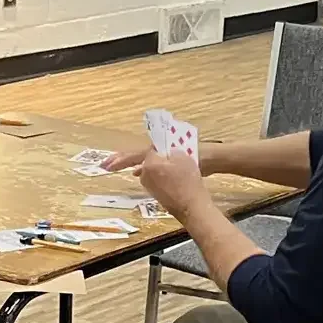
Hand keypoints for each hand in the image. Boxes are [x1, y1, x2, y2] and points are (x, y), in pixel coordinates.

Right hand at [105, 140, 222, 176]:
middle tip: (106, 165)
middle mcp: (162, 150)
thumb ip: (154, 164)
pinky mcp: (175, 161)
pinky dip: (145, 168)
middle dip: (122, 160)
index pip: (135, 154)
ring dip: (132, 164)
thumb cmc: (197, 157)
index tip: (108, 166)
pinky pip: (154, 164)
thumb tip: (139, 168)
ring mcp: (168, 155)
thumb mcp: (174, 163)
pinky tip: (140, 174)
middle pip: (138, 154)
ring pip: (145, 159)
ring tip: (119, 168)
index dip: (121, 160)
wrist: (216, 158)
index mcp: (160, 149)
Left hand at [136, 149, 207, 217]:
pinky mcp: (154, 196)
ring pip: (155, 173)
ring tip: (178, 172)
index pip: (153, 150)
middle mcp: (144, 176)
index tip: (173, 152)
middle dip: (162, 161)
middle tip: (176, 162)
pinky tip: (177, 183)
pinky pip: (158, 183)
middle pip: (152, 162)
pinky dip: (165, 181)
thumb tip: (168, 153)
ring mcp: (148, 187)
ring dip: (163, 171)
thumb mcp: (184, 158)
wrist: (191, 206)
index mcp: (149, 164)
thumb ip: (173, 151)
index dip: (164, 150)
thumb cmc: (188, 180)